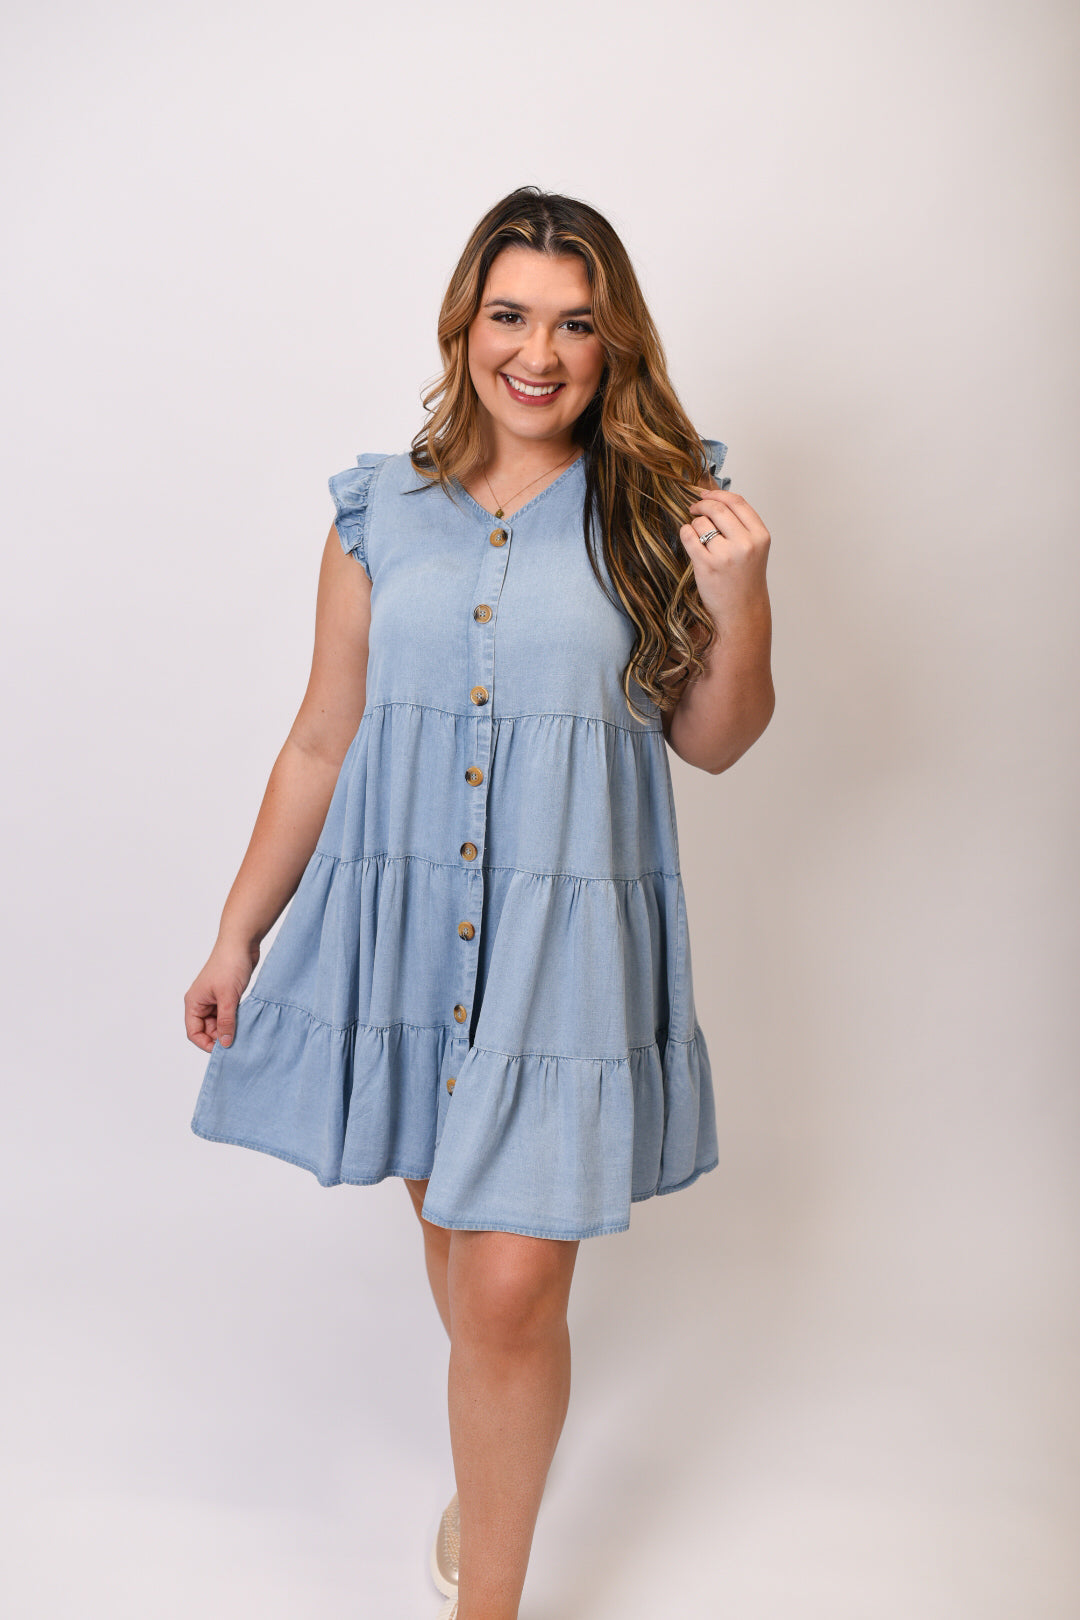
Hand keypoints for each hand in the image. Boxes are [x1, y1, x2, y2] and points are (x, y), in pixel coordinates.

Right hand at [184, 939, 259, 1052]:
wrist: (242, 942)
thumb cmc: (230, 964)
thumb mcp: (228, 997)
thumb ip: (226, 1022)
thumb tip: (225, 1044)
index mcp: (194, 1002)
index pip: (194, 1032)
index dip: (206, 1044)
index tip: (224, 1050)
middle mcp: (201, 1002)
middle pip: (207, 1030)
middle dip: (220, 1037)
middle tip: (238, 1041)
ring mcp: (214, 999)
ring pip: (219, 1023)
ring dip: (230, 1028)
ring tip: (244, 1031)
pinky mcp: (227, 995)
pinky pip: (229, 1014)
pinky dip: (236, 1020)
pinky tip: (247, 1022)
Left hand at [678, 485, 770, 629]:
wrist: (741, 612)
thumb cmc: (745, 580)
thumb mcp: (754, 548)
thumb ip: (740, 525)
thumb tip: (713, 498)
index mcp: (760, 536)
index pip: (737, 502)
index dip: (717, 494)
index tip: (705, 494)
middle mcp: (745, 544)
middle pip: (717, 508)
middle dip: (701, 505)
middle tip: (694, 509)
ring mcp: (726, 555)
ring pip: (701, 523)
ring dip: (695, 525)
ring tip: (699, 538)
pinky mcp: (706, 565)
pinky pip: (688, 536)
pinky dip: (686, 534)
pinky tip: (690, 541)